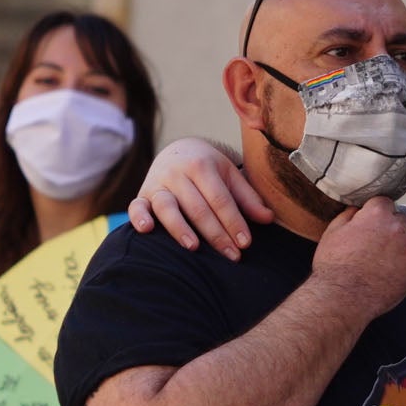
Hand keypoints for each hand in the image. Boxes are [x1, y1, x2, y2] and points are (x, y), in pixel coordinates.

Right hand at [129, 138, 272, 258]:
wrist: (178, 150)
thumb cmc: (209, 169)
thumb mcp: (230, 176)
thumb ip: (248, 198)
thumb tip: (269, 218)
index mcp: (202, 165)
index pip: (220, 199)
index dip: (234, 222)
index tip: (245, 244)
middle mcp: (178, 173)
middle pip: (197, 207)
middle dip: (216, 233)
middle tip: (231, 255)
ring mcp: (157, 183)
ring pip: (167, 207)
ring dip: (179, 227)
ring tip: (194, 247)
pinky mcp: (142, 195)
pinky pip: (137, 206)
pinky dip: (139, 217)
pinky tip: (147, 230)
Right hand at [312, 197, 405, 320]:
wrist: (343, 297)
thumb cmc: (333, 265)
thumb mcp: (332, 232)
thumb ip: (348, 215)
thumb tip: (357, 210)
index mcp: (377, 214)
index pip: (384, 202)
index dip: (376, 213)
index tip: (371, 223)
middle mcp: (397, 227)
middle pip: (401, 220)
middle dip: (391, 229)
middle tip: (377, 245)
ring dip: (401, 247)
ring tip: (384, 263)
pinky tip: (393, 275)